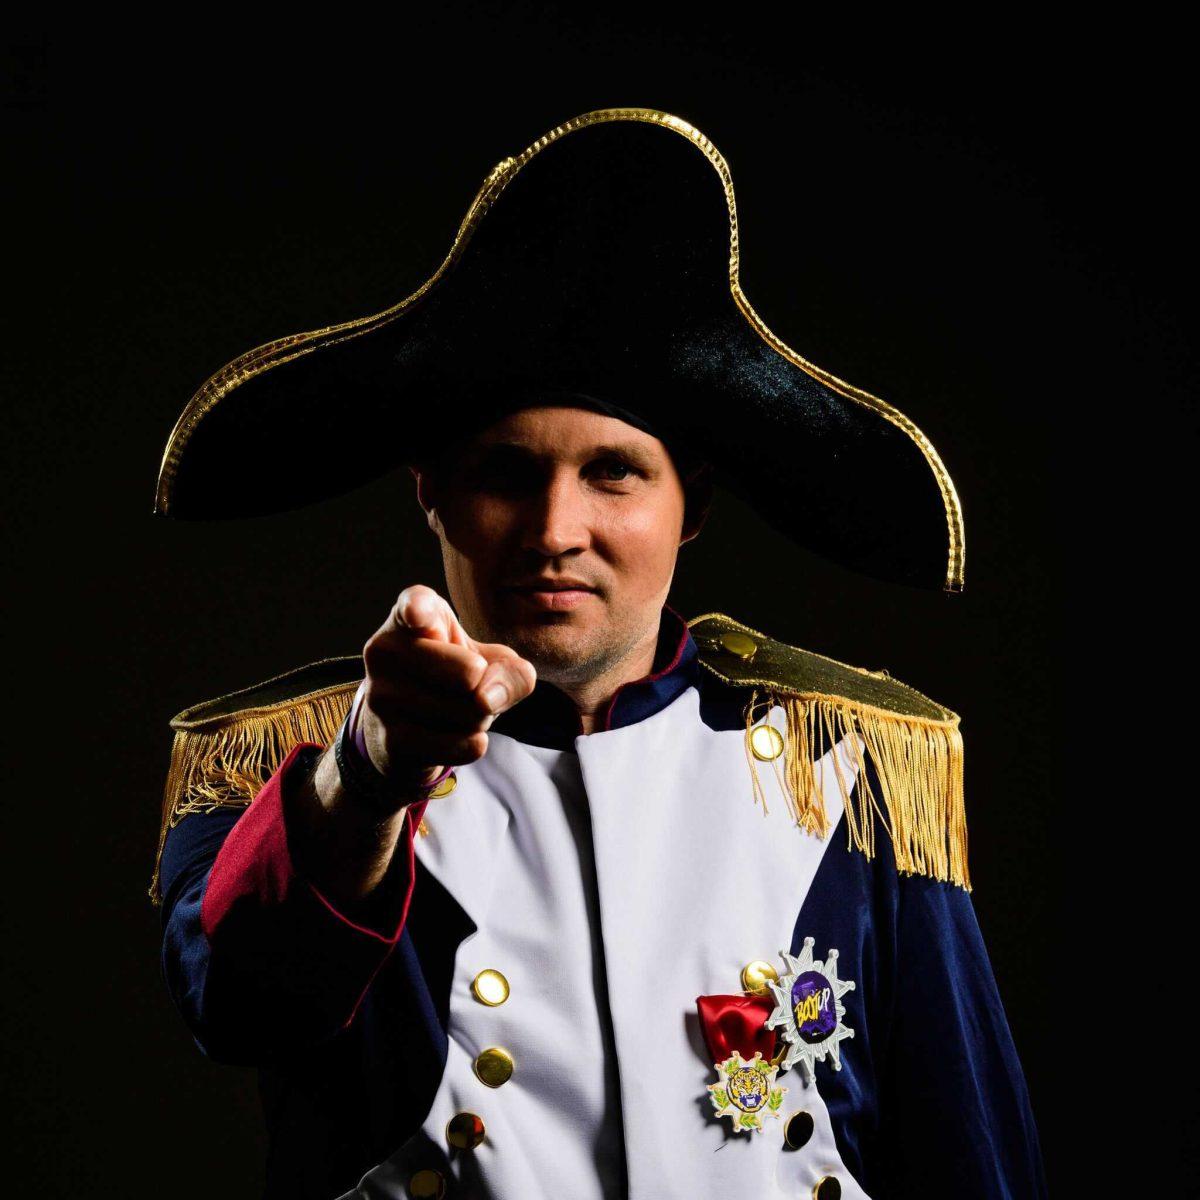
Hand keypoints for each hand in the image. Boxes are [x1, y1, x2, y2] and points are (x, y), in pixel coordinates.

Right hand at [358, 584, 536, 790]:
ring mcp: (381, 696)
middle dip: (488, 688)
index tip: (417, 614)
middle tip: (470, 685)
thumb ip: (511, 671)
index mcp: (412, 616)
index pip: (415, 606)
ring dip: (479, 719)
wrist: (411, 728)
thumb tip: (487, 698)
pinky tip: (457, 737)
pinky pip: (457, 746)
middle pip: (469, 673)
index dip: (418, 609)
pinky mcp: (389, 739)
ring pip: (469, 713)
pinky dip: (471, 745)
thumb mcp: (493, 663)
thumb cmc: (457, 677)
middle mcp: (386, 649)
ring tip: (457, 710)